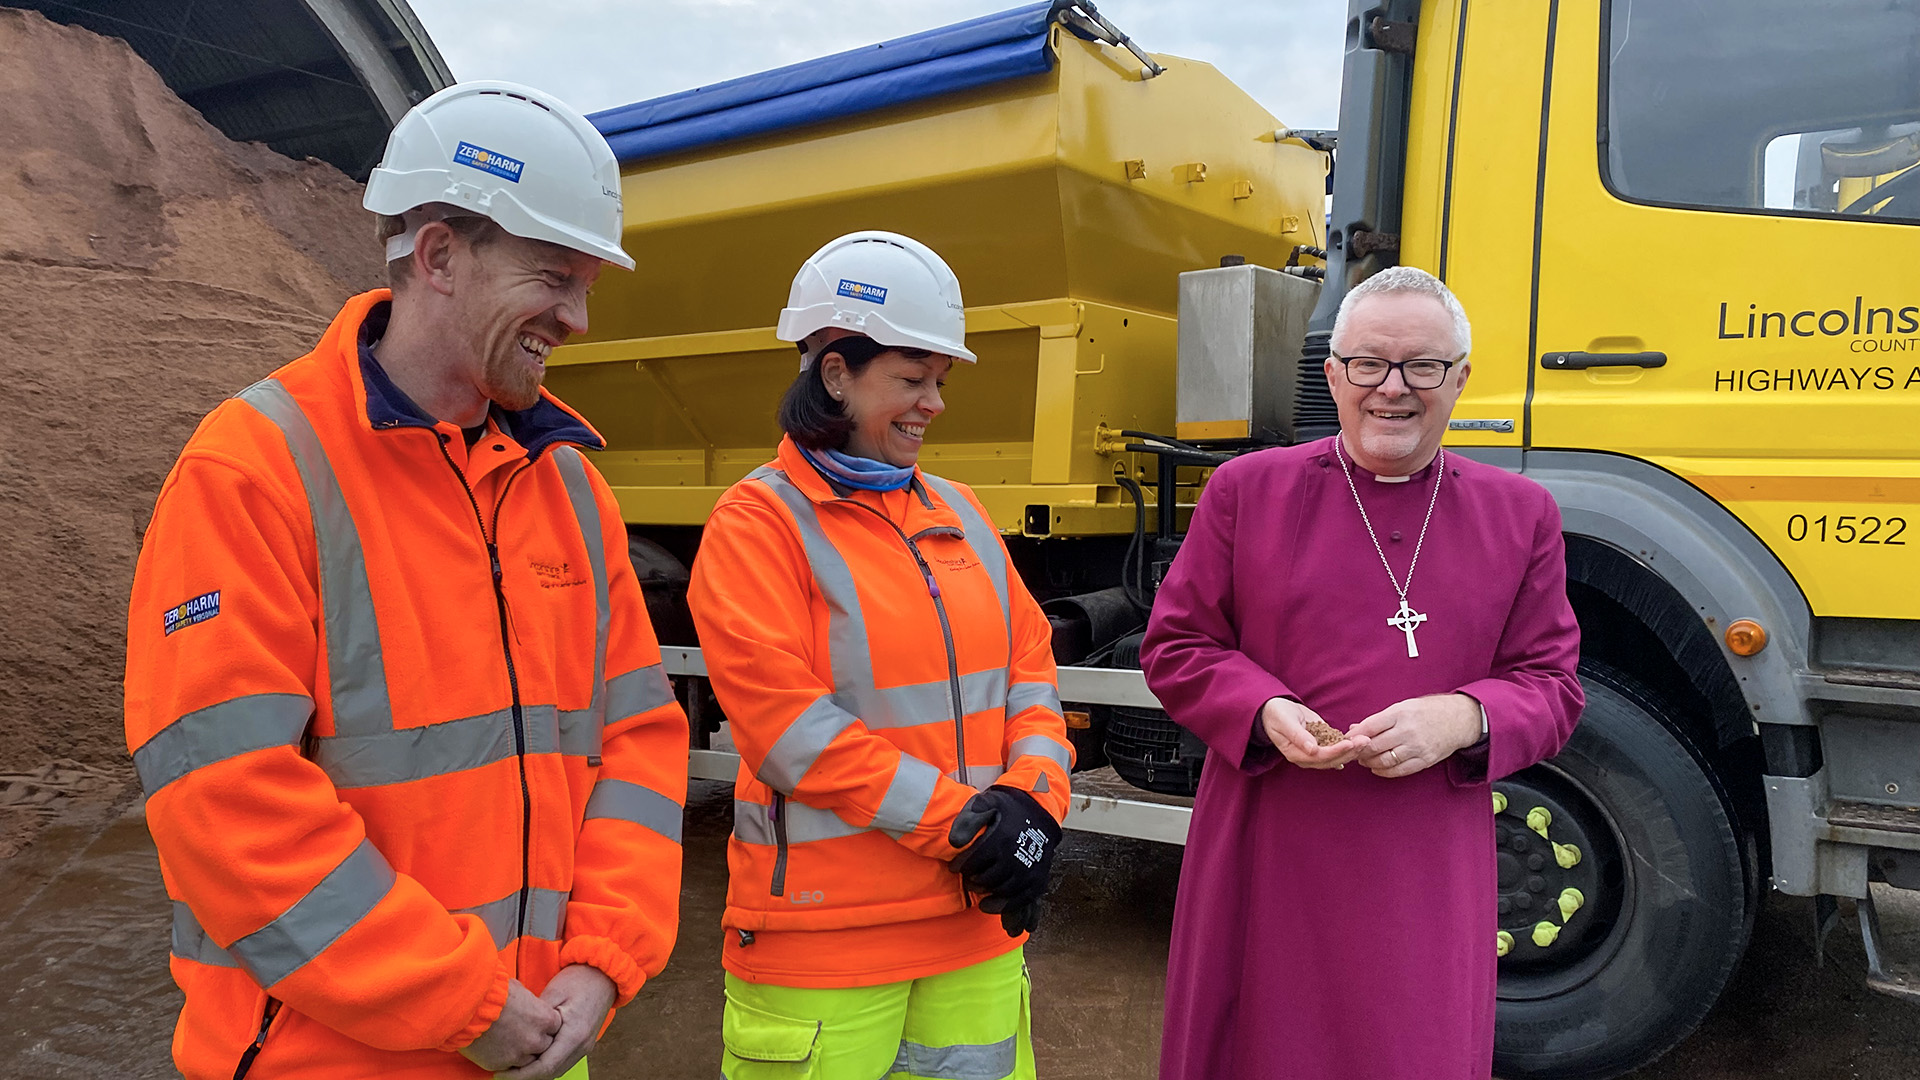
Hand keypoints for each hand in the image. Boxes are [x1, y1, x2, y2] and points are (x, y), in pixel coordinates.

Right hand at [460, 979, 560, 1073]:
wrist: (469, 1007)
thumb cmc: (493, 992)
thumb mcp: (519, 990)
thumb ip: (531, 1003)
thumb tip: (529, 1003)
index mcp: (545, 1019)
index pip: (555, 1027)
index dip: (545, 1025)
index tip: (536, 1023)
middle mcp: (536, 1039)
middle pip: (544, 1046)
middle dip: (536, 1042)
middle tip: (522, 1035)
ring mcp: (520, 1054)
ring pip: (528, 1060)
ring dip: (521, 1053)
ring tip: (508, 1043)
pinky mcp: (502, 1065)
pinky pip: (509, 1067)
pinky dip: (505, 1060)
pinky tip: (497, 1050)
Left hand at [495, 965, 616, 1079]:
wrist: (604, 974)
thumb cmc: (580, 979)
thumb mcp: (553, 994)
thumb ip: (537, 1018)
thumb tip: (517, 1035)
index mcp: (574, 1035)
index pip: (545, 1067)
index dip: (521, 1075)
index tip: (501, 1074)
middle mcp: (582, 1046)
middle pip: (550, 1073)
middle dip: (525, 1077)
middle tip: (502, 1072)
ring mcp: (585, 1047)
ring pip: (556, 1070)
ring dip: (535, 1072)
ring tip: (512, 1068)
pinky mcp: (583, 1044)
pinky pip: (562, 1062)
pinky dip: (545, 1065)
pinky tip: (530, 1059)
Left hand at [947, 785, 1061, 935]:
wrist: (1040, 808)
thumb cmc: (1008, 807)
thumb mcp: (985, 802)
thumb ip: (967, 820)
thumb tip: (954, 843)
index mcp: (1001, 838)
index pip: (972, 862)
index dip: (959, 866)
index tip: (954, 866)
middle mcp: (1016, 857)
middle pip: (985, 879)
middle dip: (972, 880)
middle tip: (966, 876)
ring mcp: (1029, 870)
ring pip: (1001, 891)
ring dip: (985, 892)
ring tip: (976, 886)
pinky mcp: (1038, 879)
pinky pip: (1020, 900)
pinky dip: (1003, 906)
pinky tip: (988, 905)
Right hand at [1261, 697, 1368, 769]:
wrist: (1275, 710)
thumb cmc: (1276, 715)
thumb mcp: (1284, 722)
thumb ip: (1297, 736)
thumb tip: (1312, 750)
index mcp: (1295, 753)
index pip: (1319, 757)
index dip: (1335, 751)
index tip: (1349, 744)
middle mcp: (1307, 757)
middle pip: (1331, 760)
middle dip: (1349, 752)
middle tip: (1365, 741)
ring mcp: (1315, 752)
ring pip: (1337, 757)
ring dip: (1352, 750)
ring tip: (1366, 741)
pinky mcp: (1321, 744)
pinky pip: (1336, 750)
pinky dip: (1348, 747)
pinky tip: (1360, 743)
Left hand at [1350, 694, 1482, 777]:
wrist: (1459, 719)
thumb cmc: (1428, 710)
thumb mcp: (1403, 707)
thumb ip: (1380, 719)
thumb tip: (1355, 728)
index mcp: (1400, 713)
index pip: (1370, 726)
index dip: (1354, 735)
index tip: (1345, 739)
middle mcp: (1408, 731)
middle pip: (1374, 746)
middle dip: (1359, 751)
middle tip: (1353, 752)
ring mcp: (1417, 747)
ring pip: (1384, 761)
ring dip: (1369, 763)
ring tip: (1364, 760)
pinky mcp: (1424, 760)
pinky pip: (1399, 771)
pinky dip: (1384, 772)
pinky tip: (1377, 768)